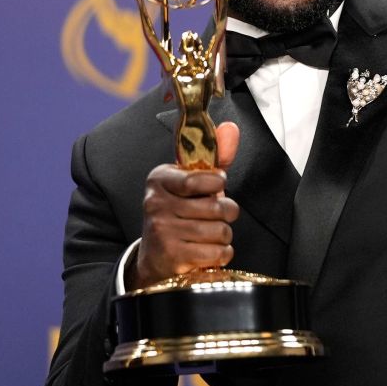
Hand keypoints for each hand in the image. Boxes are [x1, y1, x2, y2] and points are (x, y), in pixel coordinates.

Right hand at [130, 122, 240, 288]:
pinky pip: (218, 253)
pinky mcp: (172, 257)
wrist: (155, 257)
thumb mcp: (192, 183)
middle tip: (212, 217)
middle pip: (219, 208)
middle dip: (225, 214)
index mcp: (160, 179)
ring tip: (207, 235)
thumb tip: (231, 128)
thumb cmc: (180, 213)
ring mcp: (162, 231)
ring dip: (223, 236)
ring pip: (222, 231)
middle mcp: (155, 204)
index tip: (215, 187)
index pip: (201, 178)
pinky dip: (221, 254)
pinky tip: (206, 251)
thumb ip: (215, 157)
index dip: (218, 185)